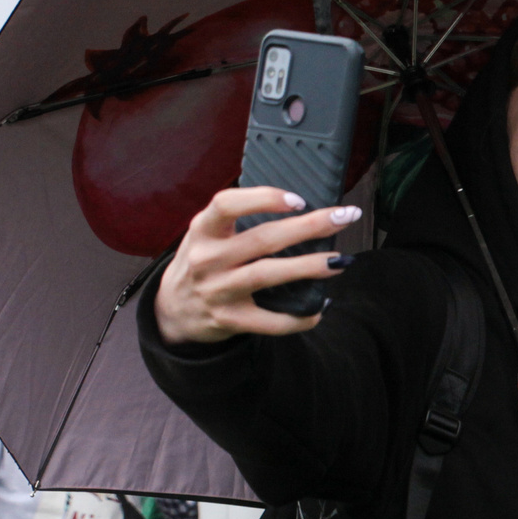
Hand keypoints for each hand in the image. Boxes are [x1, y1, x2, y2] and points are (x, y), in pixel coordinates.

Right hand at [152, 187, 361, 344]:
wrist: (173, 311)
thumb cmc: (203, 263)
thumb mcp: (207, 235)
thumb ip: (238, 221)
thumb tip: (299, 207)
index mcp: (203, 230)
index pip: (227, 204)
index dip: (263, 198)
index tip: (298, 199)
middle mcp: (207, 259)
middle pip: (263, 238)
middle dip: (309, 226)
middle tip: (344, 216)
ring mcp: (217, 290)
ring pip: (268, 274)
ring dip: (309, 267)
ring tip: (340, 261)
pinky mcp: (229, 320)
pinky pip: (270, 321)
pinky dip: (299, 317)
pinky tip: (320, 309)